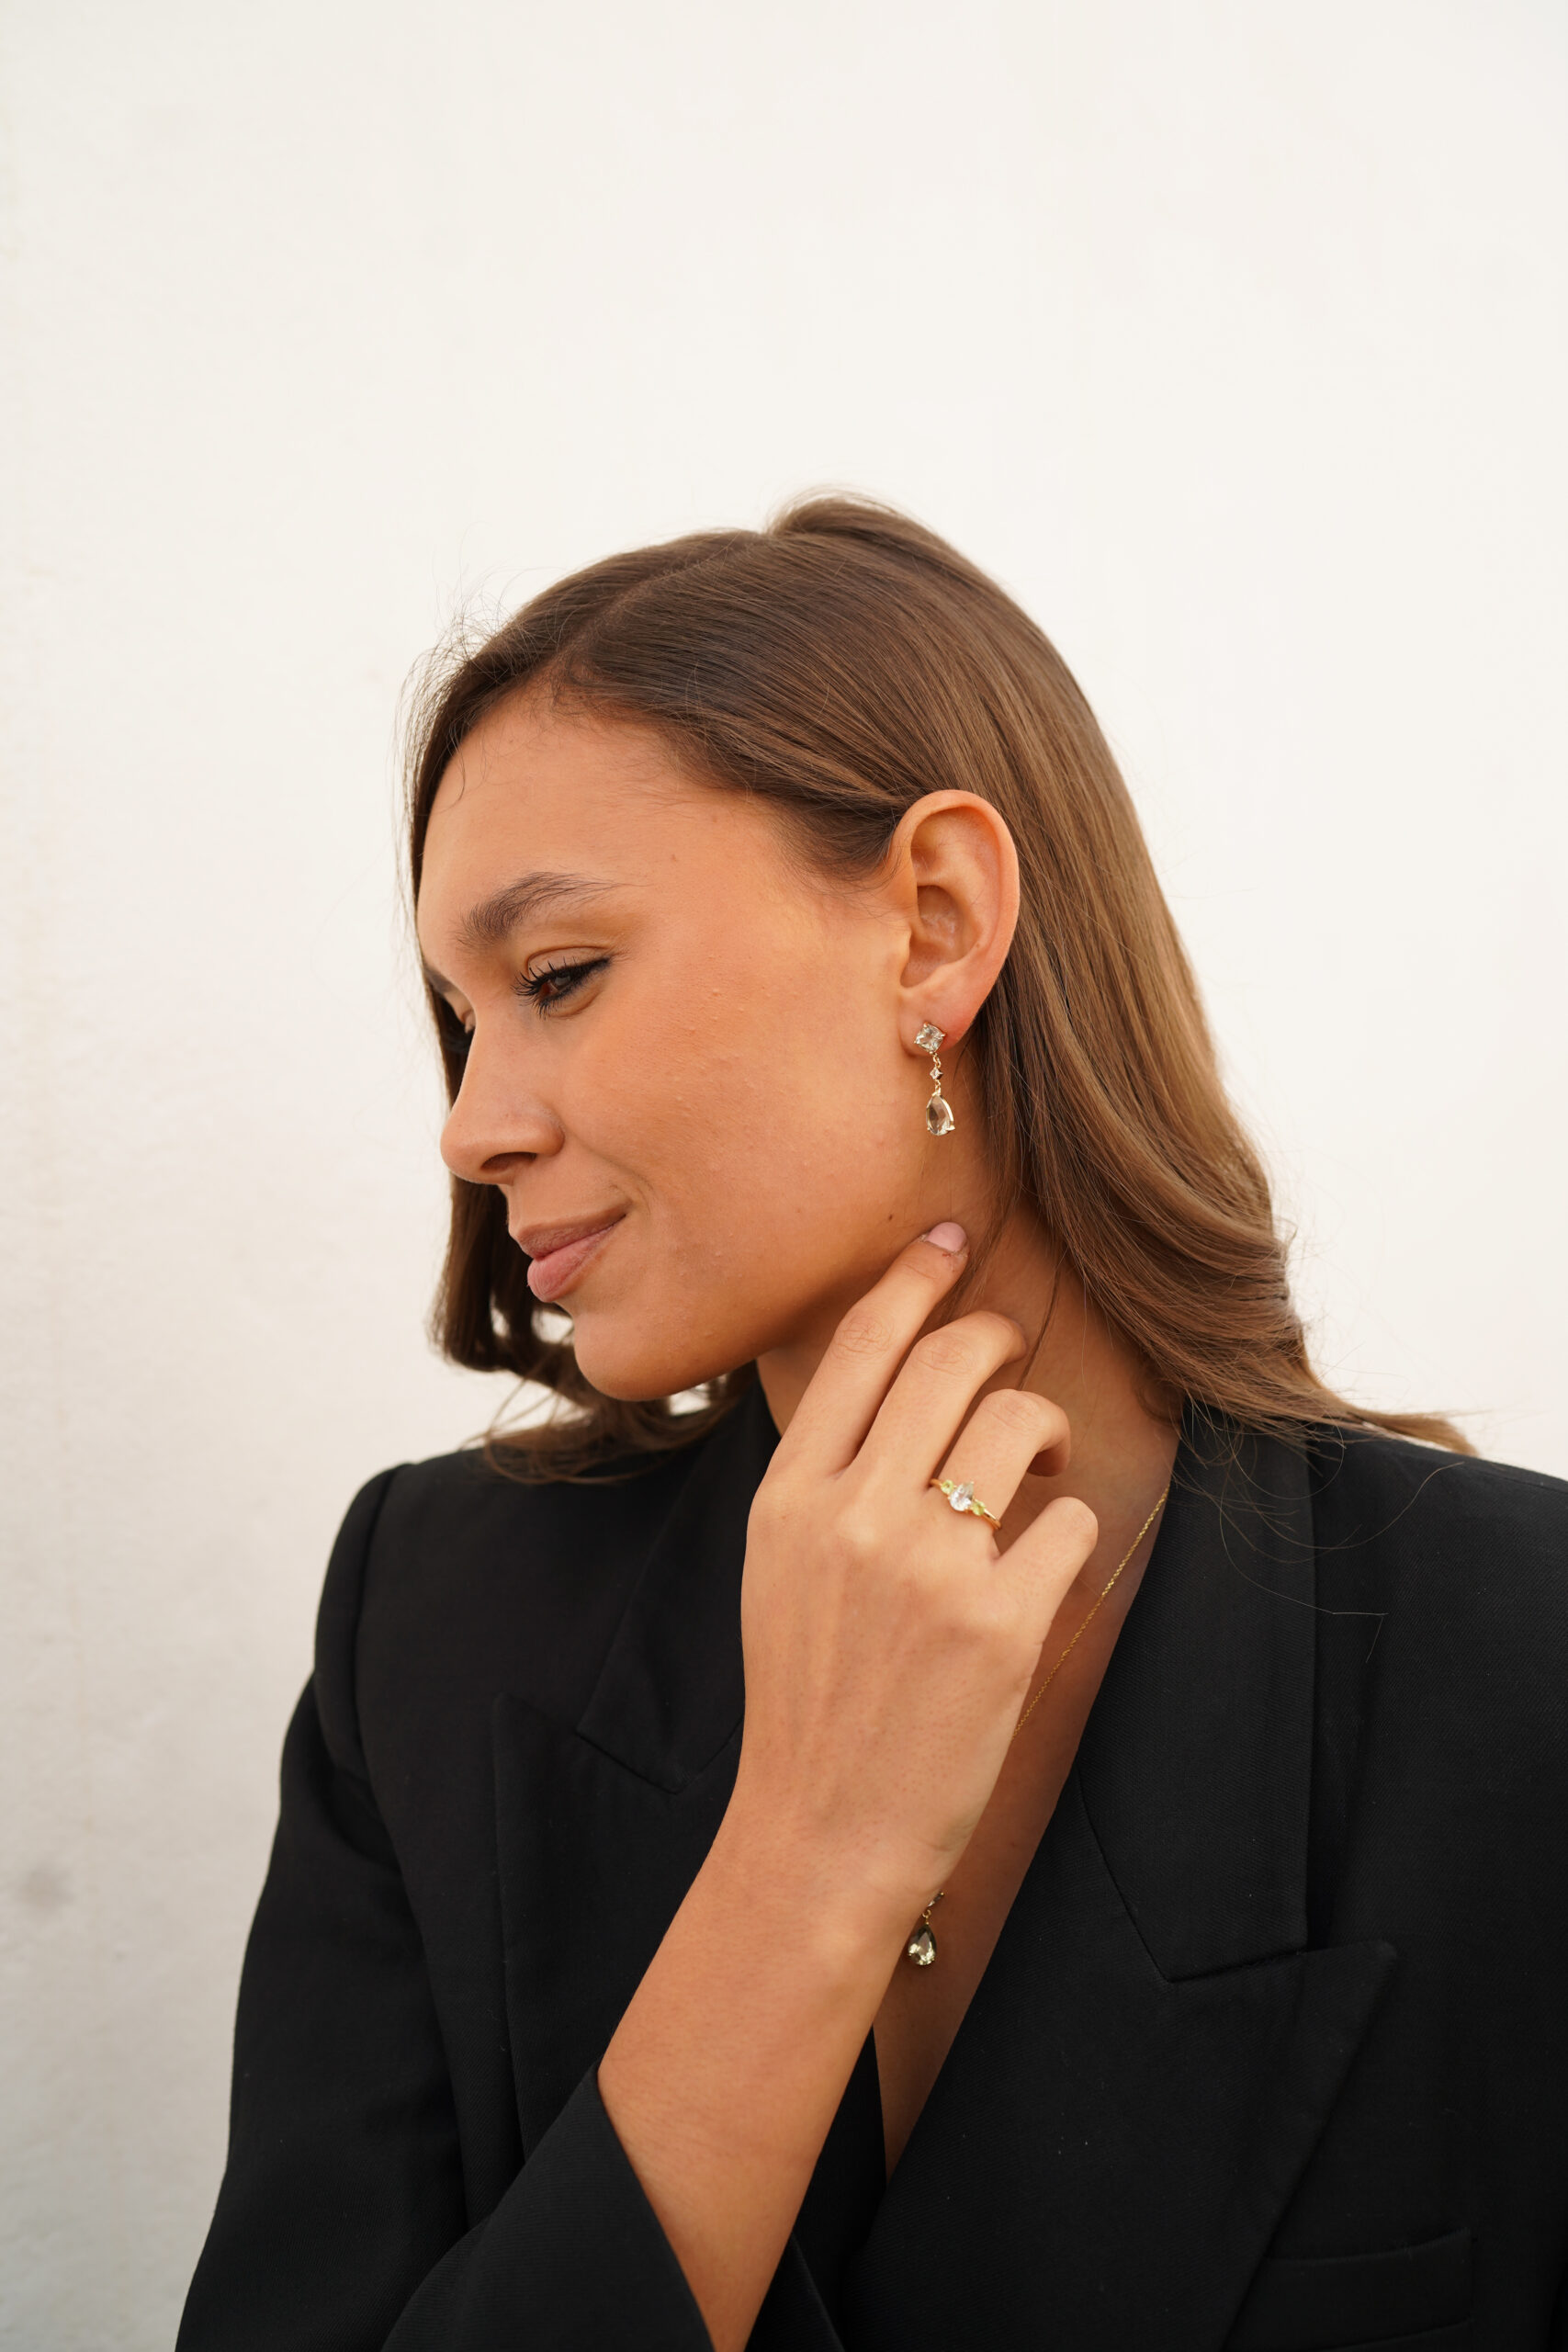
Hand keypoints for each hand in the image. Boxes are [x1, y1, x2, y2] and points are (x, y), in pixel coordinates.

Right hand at [732, 1226, 1099, 1936]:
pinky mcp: (1001, 1624)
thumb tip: (898, 1374)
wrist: (821, 1831)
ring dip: (1047, 1431)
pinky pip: (1069, 1523)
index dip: (914, 1280)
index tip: (951, 1244)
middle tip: (1011, 1359)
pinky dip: (1067, 1531)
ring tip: (1042, 1465)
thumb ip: (827, 1474)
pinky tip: (1041, 1565)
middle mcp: (855, 1516)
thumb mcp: (779, 1565)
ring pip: (1022, 1424)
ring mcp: (931, 1568)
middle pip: (954, 1363)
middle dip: (999, 1342)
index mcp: (791, 1496)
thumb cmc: (810, 1695)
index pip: (860, 1345)